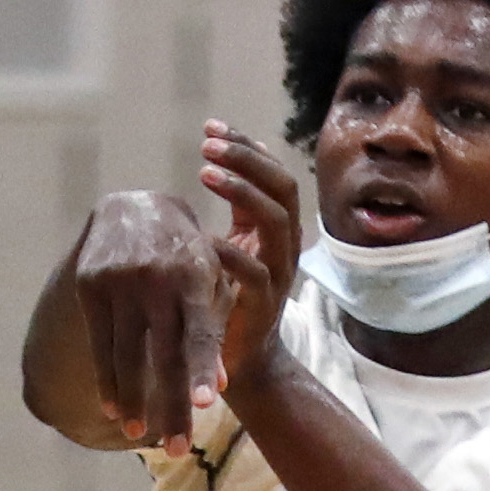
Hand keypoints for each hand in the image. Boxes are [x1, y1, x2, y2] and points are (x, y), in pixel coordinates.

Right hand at [71, 188, 230, 447]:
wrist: (132, 209)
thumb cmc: (183, 258)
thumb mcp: (206, 283)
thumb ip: (213, 330)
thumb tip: (223, 388)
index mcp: (194, 276)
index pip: (200, 331)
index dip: (204, 367)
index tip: (207, 403)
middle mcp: (157, 278)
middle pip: (164, 354)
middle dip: (171, 405)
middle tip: (177, 450)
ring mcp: (120, 282)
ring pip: (127, 355)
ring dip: (133, 400)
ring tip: (139, 435)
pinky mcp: (90, 285)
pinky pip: (99, 344)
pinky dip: (107, 379)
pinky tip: (113, 408)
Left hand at [193, 125, 304, 404]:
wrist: (243, 363)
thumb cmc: (232, 299)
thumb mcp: (237, 244)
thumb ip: (239, 207)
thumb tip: (228, 155)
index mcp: (278, 229)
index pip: (274, 173)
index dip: (246, 146)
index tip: (211, 126)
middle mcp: (286, 246)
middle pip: (282, 187)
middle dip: (247, 159)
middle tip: (208, 143)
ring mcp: (279, 275)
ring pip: (275, 221)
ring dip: (242, 192)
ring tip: (205, 172)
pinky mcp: (264, 306)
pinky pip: (255, 273)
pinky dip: (230, 252)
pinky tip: (203, 237)